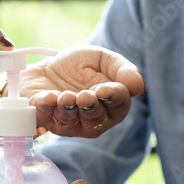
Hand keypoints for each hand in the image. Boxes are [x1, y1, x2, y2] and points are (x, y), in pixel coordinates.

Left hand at [22, 45, 144, 137]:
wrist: (44, 68)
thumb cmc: (76, 66)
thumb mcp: (101, 60)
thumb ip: (120, 70)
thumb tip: (139, 86)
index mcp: (111, 104)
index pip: (119, 105)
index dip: (113, 97)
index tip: (105, 89)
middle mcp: (92, 119)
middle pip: (96, 119)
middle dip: (90, 107)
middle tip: (84, 95)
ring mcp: (69, 123)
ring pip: (71, 121)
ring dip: (68, 108)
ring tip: (65, 96)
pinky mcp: (46, 121)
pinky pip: (47, 118)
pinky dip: (47, 107)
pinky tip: (49, 97)